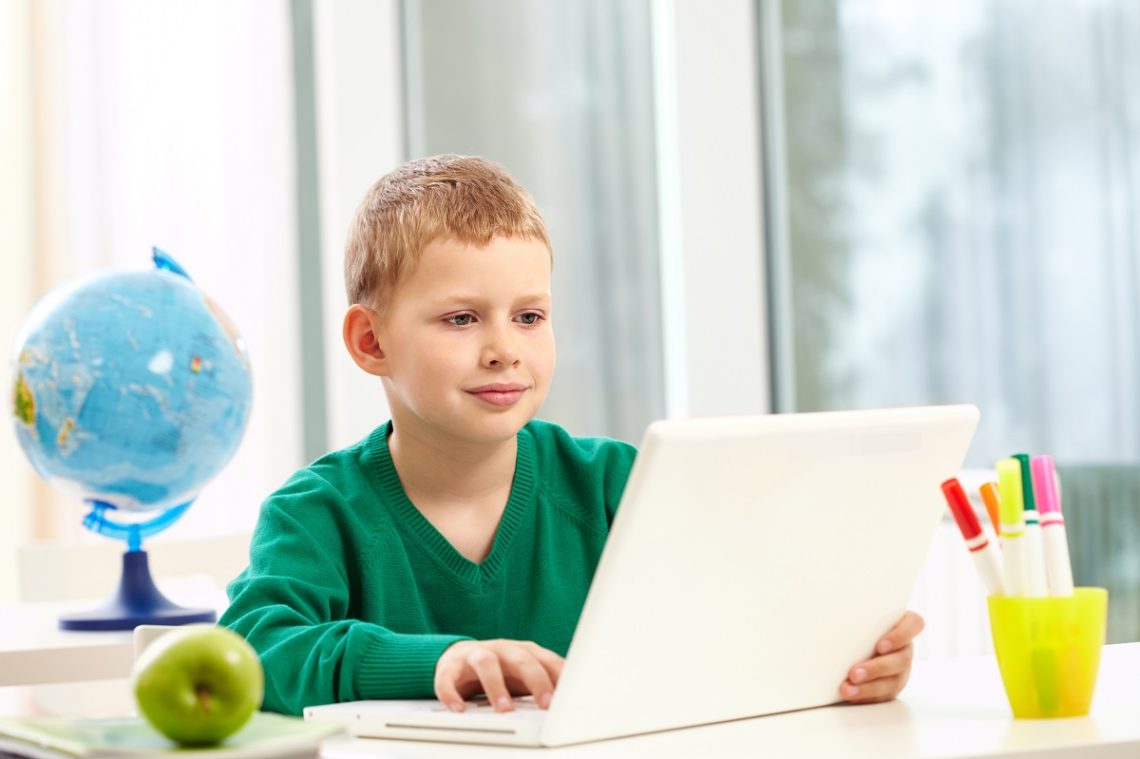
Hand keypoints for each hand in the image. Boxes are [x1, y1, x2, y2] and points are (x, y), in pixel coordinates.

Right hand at [434, 639, 564, 712]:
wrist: (459, 657)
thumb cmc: (501, 671)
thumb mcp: (525, 675)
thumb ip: (546, 683)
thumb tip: (575, 703)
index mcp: (524, 651)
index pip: (546, 660)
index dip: (558, 677)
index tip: (570, 698)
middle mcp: (502, 649)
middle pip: (521, 659)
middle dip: (536, 681)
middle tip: (546, 705)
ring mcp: (475, 654)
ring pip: (486, 664)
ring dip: (496, 686)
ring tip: (505, 710)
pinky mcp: (450, 666)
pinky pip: (448, 678)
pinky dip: (451, 693)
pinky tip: (458, 710)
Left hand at [839, 611, 923, 703]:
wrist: (849, 640)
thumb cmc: (855, 621)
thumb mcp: (859, 614)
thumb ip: (856, 614)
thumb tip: (830, 610)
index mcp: (902, 624)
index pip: (914, 624)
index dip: (901, 635)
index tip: (880, 645)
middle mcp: (905, 647)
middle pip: (902, 659)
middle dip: (877, 668)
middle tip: (854, 673)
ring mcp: (901, 668)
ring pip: (894, 681)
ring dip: (869, 687)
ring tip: (847, 689)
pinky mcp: (891, 685)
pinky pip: (884, 695)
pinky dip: (866, 696)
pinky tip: (850, 695)